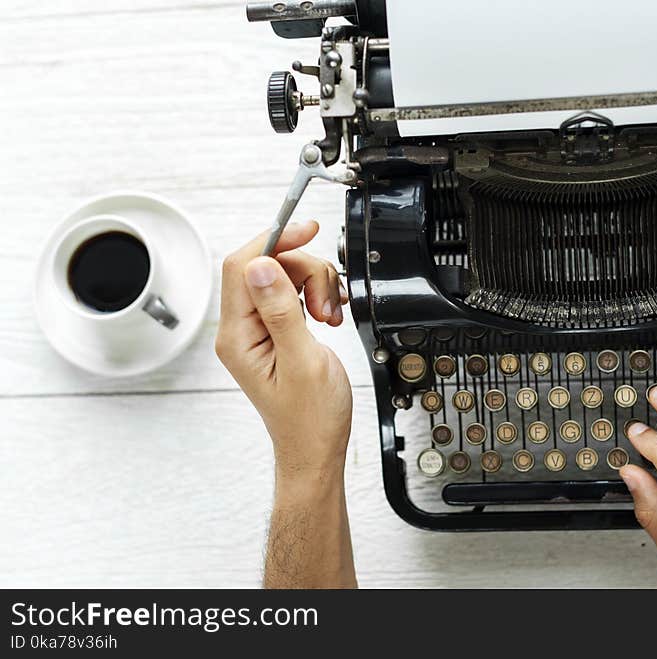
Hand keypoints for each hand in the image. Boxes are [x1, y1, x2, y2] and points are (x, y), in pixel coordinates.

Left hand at [215, 221, 352, 478]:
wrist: (316, 448)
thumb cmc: (310, 419)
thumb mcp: (301, 361)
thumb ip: (280, 310)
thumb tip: (260, 266)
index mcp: (238, 336)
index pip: (243, 267)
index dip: (273, 241)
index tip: (305, 230)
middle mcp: (242, 330)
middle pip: (267, 267)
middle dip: (304, 272)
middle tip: (326, 301)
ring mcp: (258, 331)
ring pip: (284, 278)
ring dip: (314, 286)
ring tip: (329, 316)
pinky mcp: (275, 332)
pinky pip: (293, 295)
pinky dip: (316, 297)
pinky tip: (328, 317)